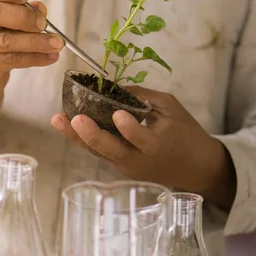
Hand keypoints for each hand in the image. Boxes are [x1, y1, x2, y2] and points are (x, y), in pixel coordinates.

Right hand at [0, 0, 64, 101]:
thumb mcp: (5, 21)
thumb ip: (22, 11)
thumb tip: (41, 9)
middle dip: (23, 17)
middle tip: (43, 24)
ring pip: (5, 41)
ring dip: (35, 41)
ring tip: (56, 43)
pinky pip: (11, 60)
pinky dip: (34, 58)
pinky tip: (49, 57)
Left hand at [51, 86, 236, 208]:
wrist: (196, 168)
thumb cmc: (186, 133)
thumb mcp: (171, 108)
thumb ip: (144, 97)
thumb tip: (113, 86)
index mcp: (158, 144)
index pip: (140, 137)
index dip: (129, 127)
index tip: (117, 113)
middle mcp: (139, 160)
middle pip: (112, 150)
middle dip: (91, 135)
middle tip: (75, 119)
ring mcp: (127, 167)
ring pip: (99, 152)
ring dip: (77, 137)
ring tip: (58, 120)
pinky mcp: (121, 168)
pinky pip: (101, 152)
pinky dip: (86, 138)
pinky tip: (69, 124)